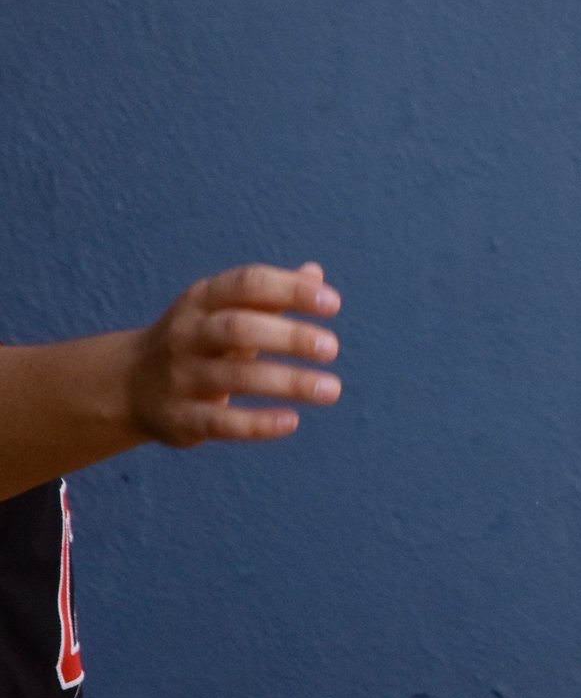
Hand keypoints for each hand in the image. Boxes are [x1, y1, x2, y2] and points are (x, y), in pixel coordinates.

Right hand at [129, 262, 341, 444]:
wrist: (130, 384)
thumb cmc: (200, 340)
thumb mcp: (225, 311)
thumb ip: (269, 295)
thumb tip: (314, 273)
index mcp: (201, 300)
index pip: (247, 284)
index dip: (291, 290)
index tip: (333, 303)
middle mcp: (187, 334)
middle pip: (239, 328)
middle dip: (289, 336)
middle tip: (332, 347)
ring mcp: (180, 377)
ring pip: (236, 377)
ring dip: (288, 383)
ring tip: (331, 389)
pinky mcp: (179, 418)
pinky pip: (221, 422)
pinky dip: (258, 423)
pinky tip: (292, 420)